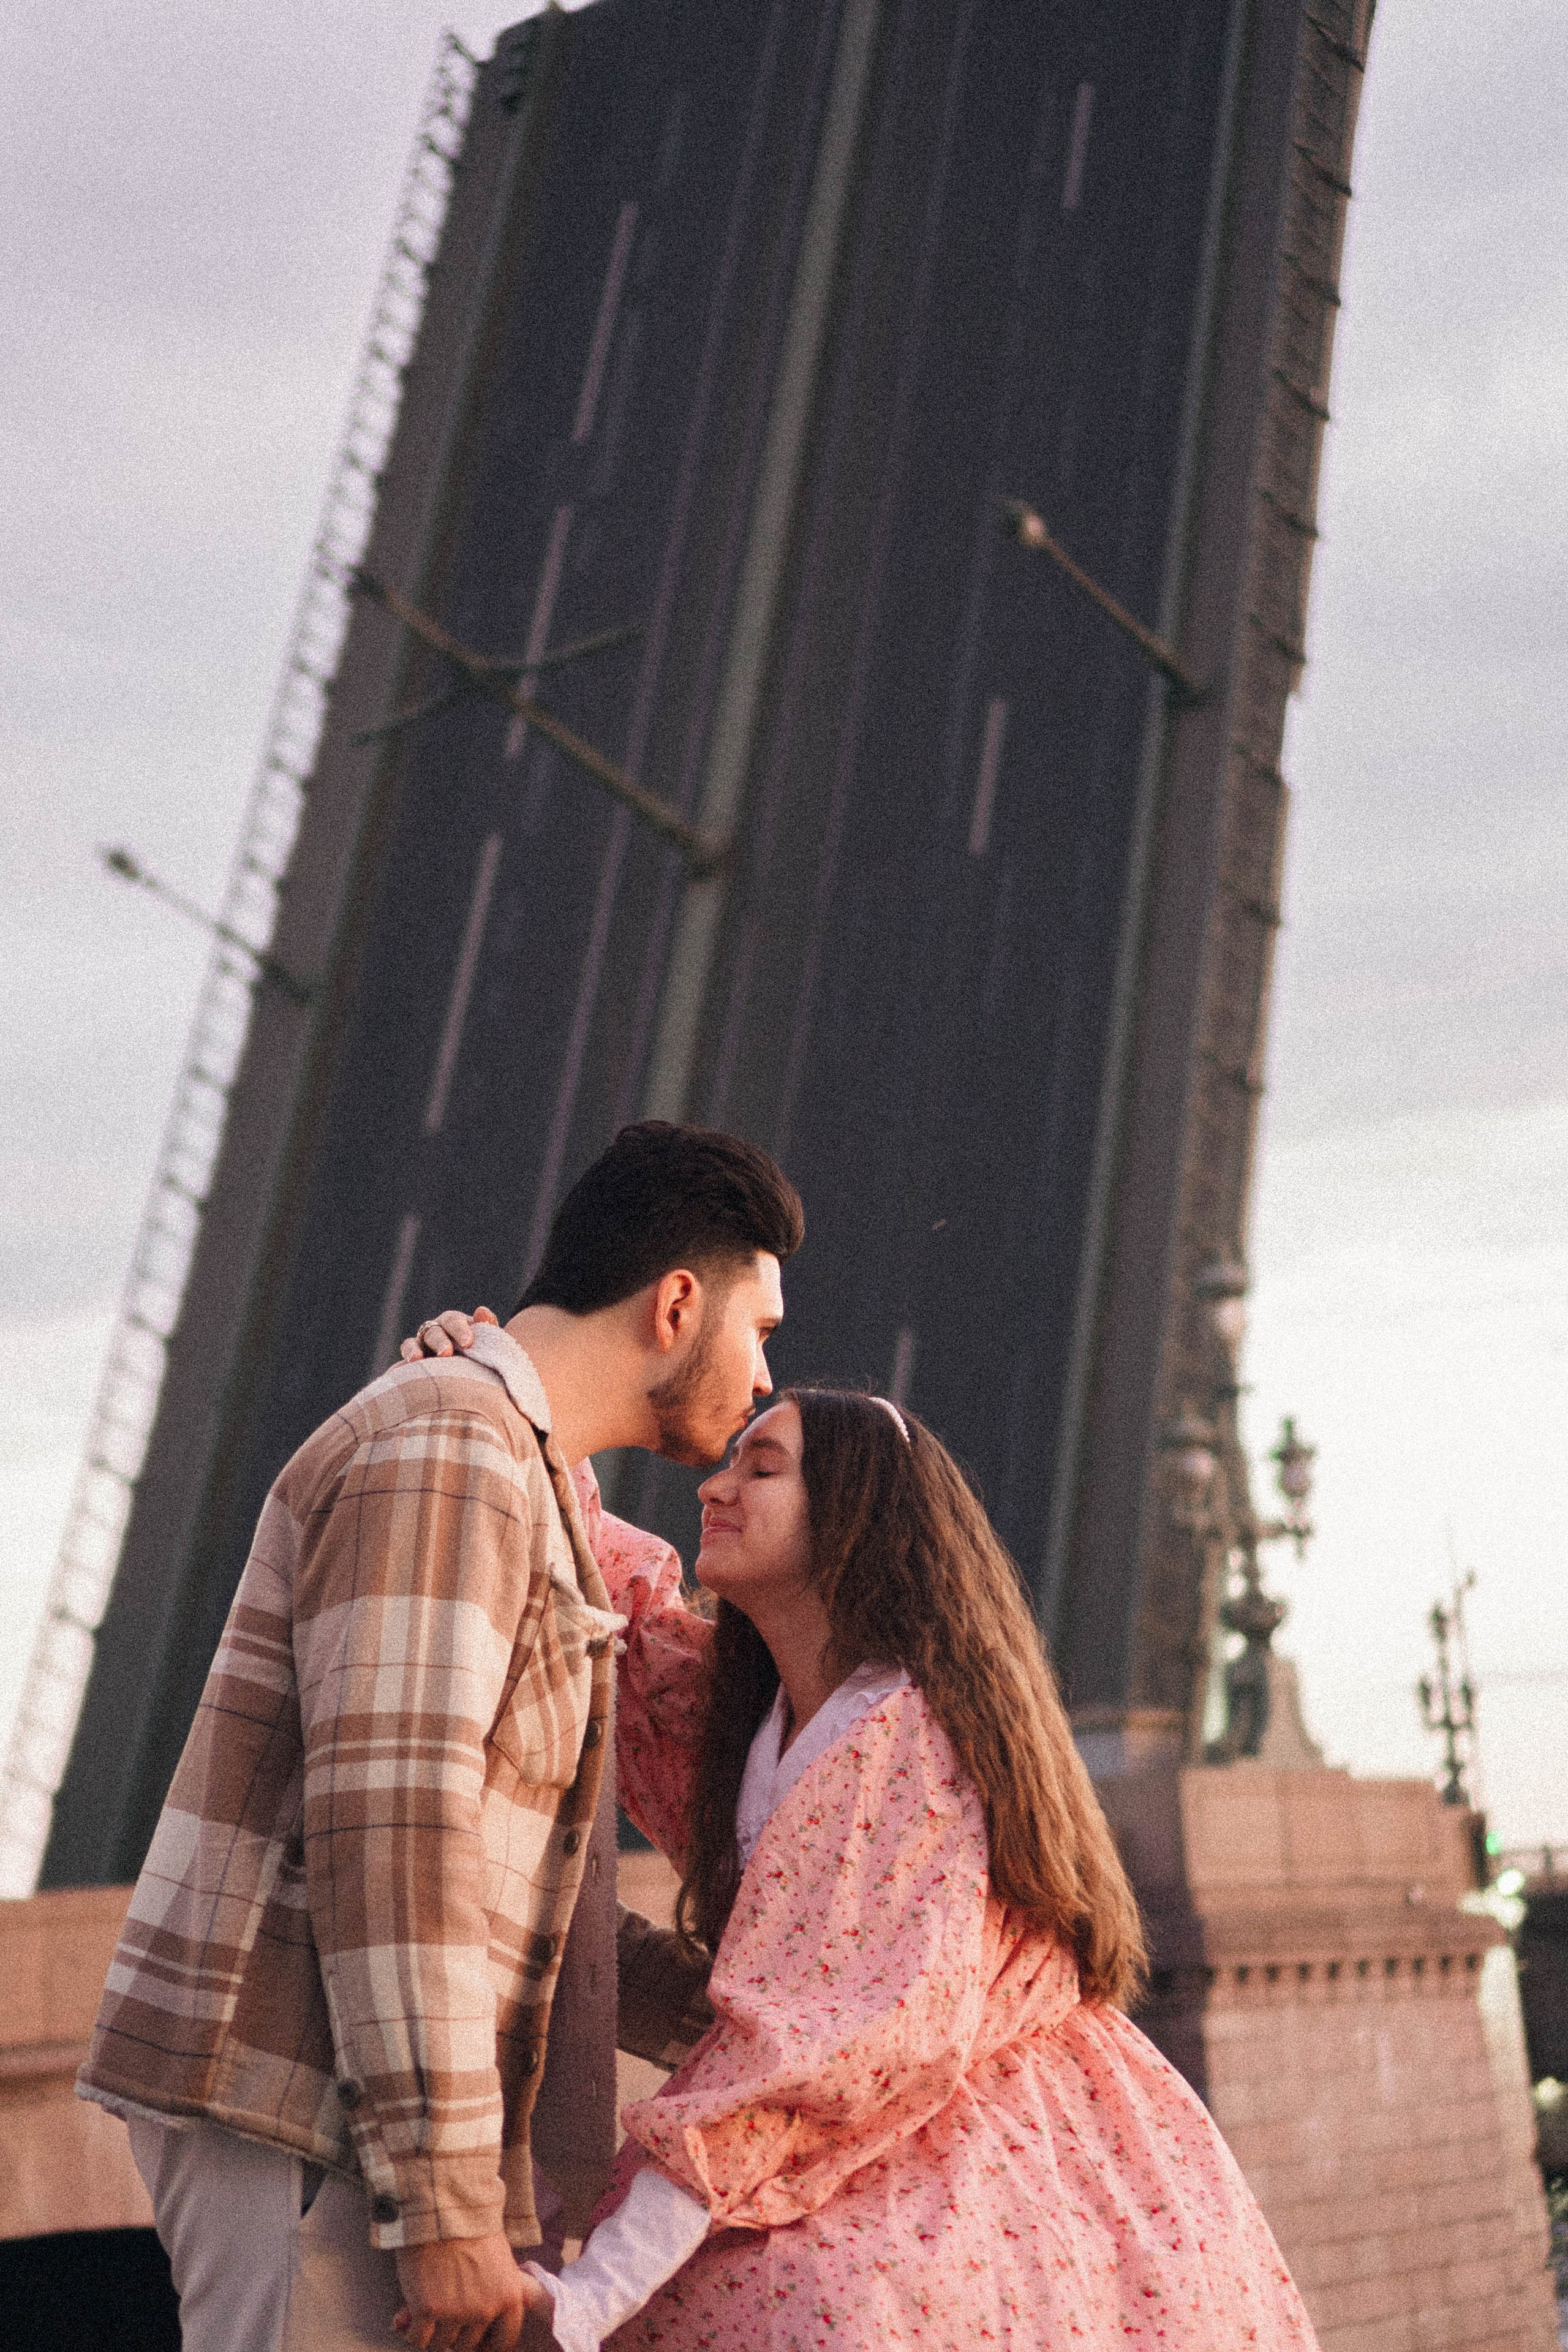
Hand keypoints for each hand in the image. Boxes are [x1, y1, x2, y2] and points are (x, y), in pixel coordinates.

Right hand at [392, 2231, 552, 2351]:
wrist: (443, 2206)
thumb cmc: (470, 2226)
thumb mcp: (498, 2260)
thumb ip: (496, 2292)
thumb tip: (486, 2320)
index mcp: (509, 2297)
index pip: (504, 2341)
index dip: (486, 2344)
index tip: (472, 2338)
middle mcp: (486, 2310)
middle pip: (467, 2345)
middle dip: (454, 2333)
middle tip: (444, 2315)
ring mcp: (456, 2313)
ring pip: (441, 2344)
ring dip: (432, 2332)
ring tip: (426, 2310)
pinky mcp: (427, 2311)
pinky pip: (417, 2340)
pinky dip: (411, 2332)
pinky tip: (409, 2316)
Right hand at [400, 1305, 498, 1362]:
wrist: (471, 1379)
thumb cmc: (483, 1358)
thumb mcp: (489, 1344)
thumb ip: (487, 1328)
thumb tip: (482, 1311)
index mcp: (457, 1324)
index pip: (454, 1321)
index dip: (459, 1330)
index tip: (467, 1342)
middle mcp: (438, 1330)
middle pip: (435, 1330)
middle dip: (440, 1341)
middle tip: (446, 1353)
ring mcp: (423, 1343)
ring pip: (416, 1340)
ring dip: (417, 1348)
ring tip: (419, 1360)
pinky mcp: (413, 1358)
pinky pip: (406, 1351)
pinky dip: (407, 1355)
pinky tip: (410, 1364)